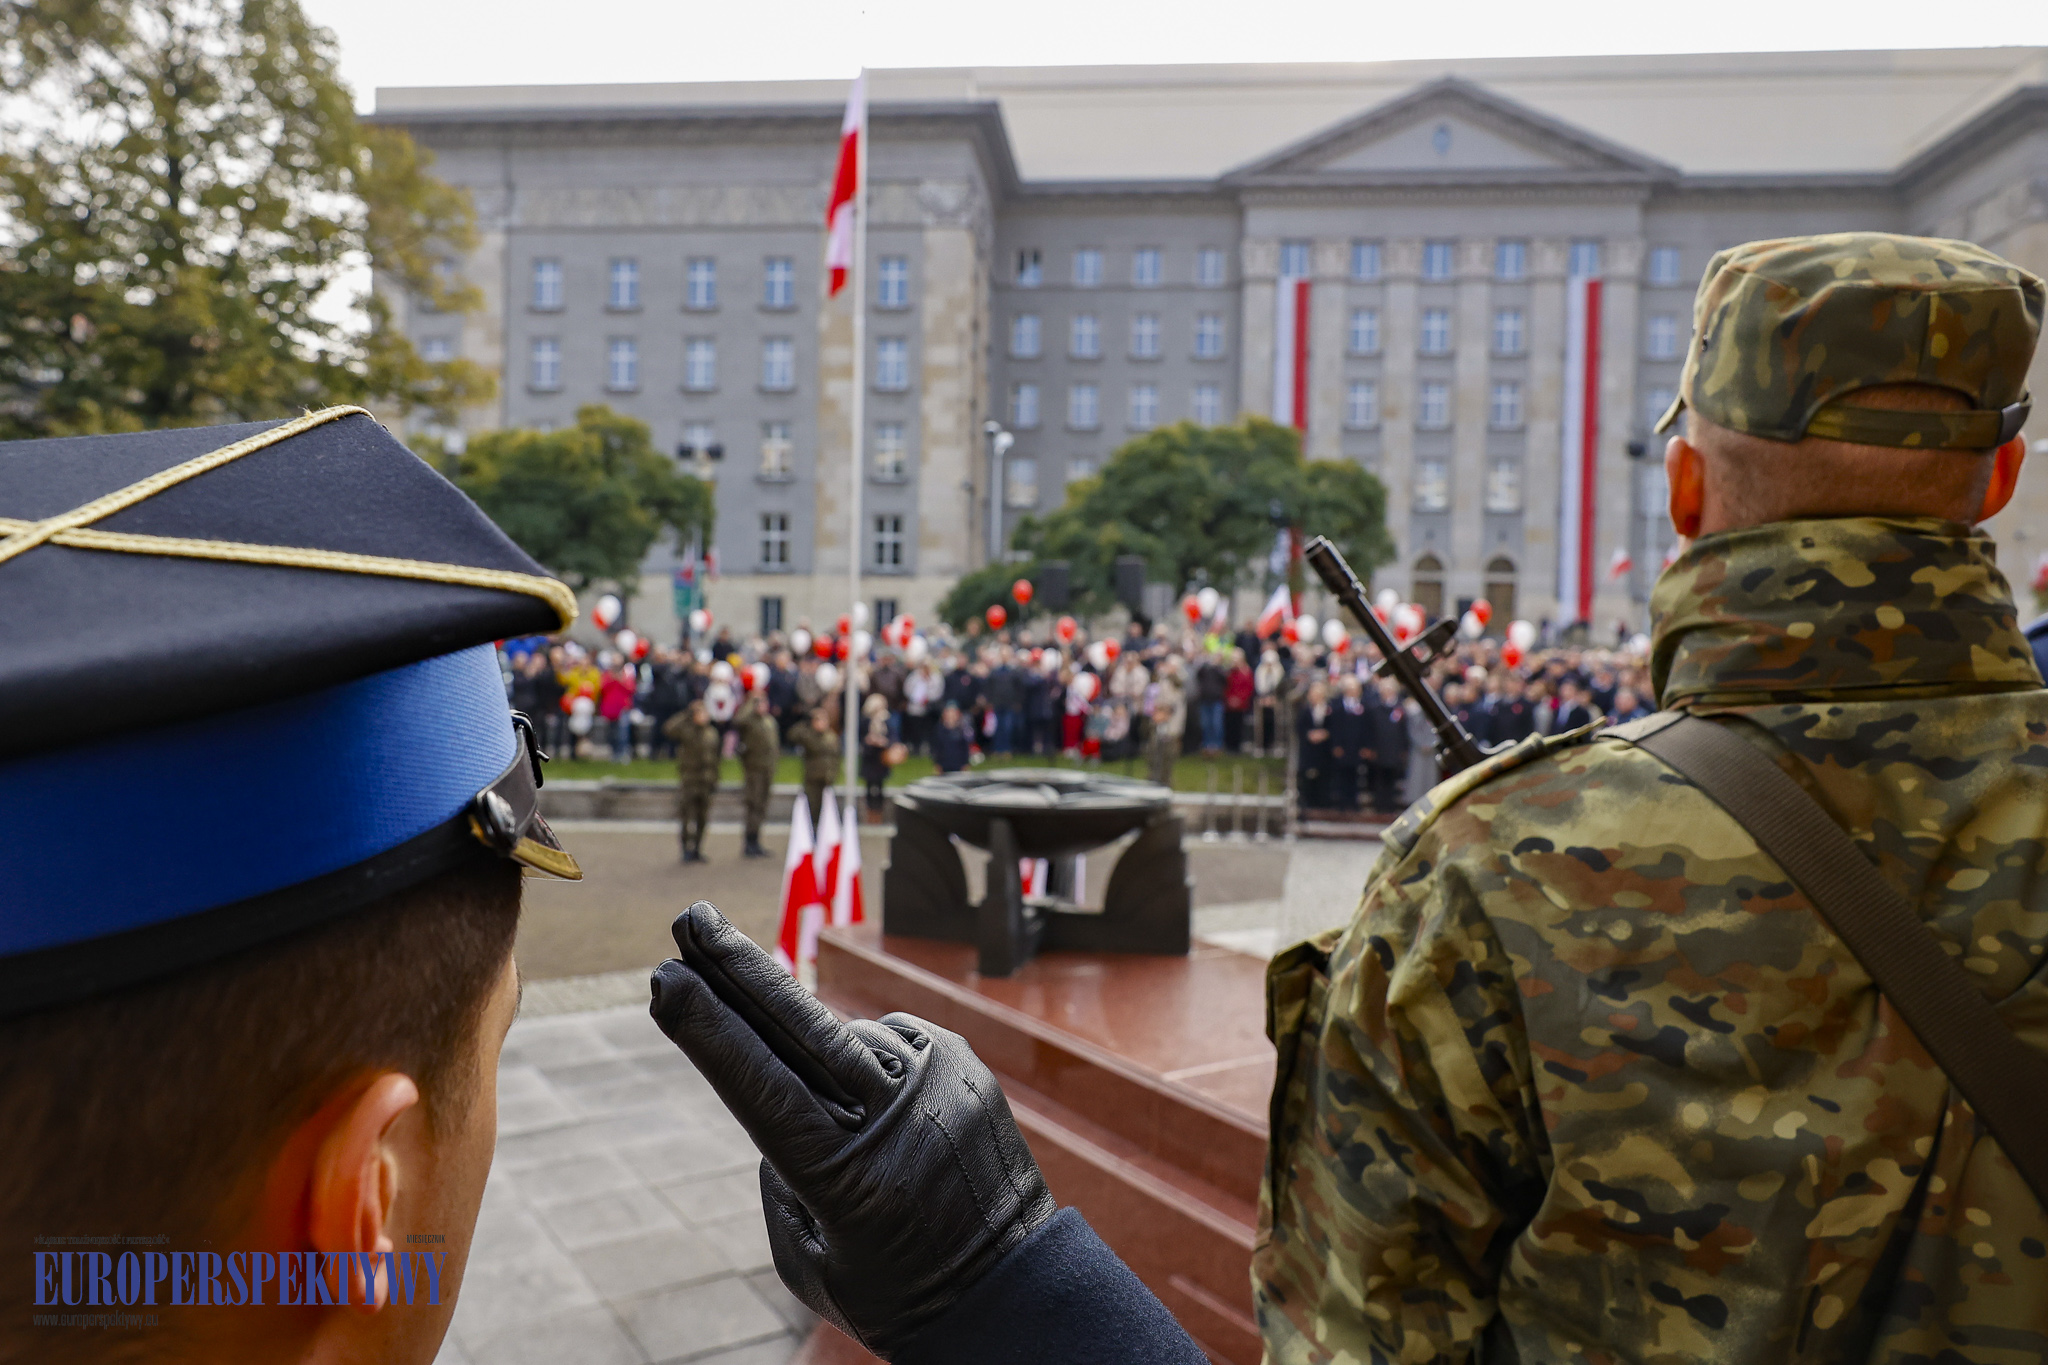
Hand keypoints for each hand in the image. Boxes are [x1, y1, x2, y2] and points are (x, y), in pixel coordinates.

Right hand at [650, 903, 1054, 1356]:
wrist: (1010, 1288)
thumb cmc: (891, 1289)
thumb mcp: (807, 1256)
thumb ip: (777, 1173)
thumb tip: (776, 1081)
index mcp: (847, 1179)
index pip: (763, 1086)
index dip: (710, 1029)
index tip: (664, 978)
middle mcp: (896, 1117)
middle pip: (802, 1027)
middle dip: (737, 966)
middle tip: (689, 917)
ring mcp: (937, 1083)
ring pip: (846, 1037)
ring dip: (813, 1047)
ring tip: (843, 1117)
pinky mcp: (964, 1064)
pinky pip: (891, 1043)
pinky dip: (868, 1062)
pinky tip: (877, 1104)